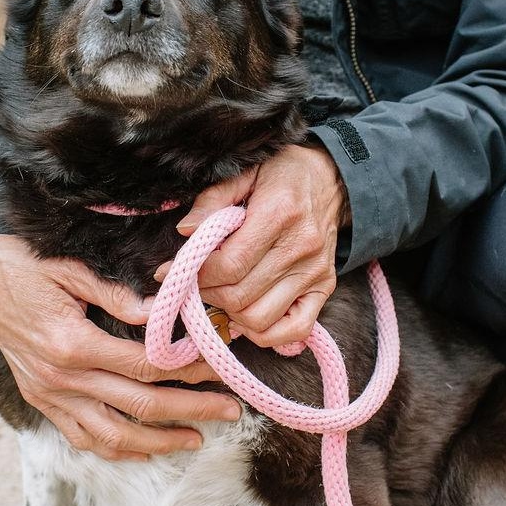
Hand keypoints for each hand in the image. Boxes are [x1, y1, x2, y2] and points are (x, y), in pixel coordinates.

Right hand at [0, 233, 241, 460]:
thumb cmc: (25, 263)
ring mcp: (49, 396)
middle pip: (141, 406)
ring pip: (113, 437)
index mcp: (72, 344)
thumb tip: (161, 313)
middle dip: (192, 411)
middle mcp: (61, 379)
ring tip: (197, 440)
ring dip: (159, 442)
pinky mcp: (42, 402)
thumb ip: (116, 295)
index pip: (147, 366)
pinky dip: (116, 451)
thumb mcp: (70, 268)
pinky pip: (82, 439)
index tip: (220, 369)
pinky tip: (146, 451)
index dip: (189, 371)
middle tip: (230, 411)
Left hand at [154, 144, 349, 347]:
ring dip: (231, 314)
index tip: (174, 270)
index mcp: (279, 213)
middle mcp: (300, 247)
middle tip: (196, 282)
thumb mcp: (246, 172)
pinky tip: (247, 316)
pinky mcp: (324, 288)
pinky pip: (293, 331)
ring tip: (221, 294)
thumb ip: (213, 200)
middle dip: (208, 293)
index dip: (196, 274)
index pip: (229, 265)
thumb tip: (185, 231)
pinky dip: (265, 334)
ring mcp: (314, 272)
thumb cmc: (283, 174)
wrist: (331, 180)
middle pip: (240, 295)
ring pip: (259, 318)